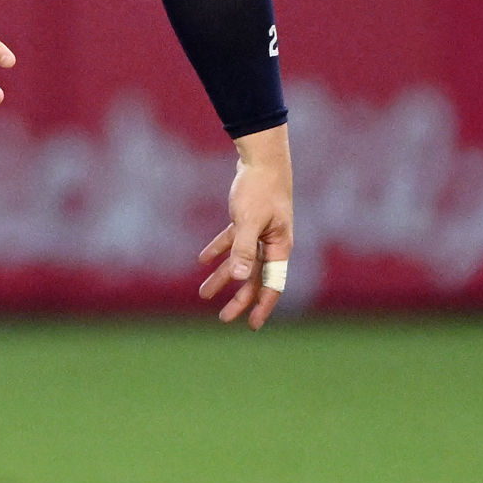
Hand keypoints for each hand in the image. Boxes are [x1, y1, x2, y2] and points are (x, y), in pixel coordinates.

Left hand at [197, 126, 293, 327]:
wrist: (263, 157)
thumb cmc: (260, 188)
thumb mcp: (249, 219)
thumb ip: (244, 249)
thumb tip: (238, 277)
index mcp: (279, 247)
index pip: (272, 285)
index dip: (262, 306)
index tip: (251, 325)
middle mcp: (272, 243)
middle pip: (255, 278)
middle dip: (239, 298)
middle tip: (222, 318)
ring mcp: (261, 232)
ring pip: (242, 262)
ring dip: (223, 277)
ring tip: (203, 293)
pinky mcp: (249, 220)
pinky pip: (234, 242)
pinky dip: (219, 251)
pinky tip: (203, 259)